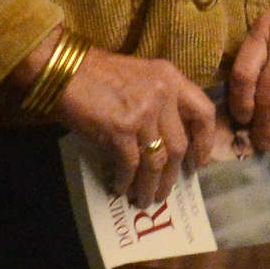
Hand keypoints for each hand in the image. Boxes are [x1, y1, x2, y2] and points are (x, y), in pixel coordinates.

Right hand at [45, 42, 218, 206]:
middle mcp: (163, 95)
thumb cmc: (98, 74)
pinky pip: (131, 163)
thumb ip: (159, 100)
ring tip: (146, 199)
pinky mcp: (120, 129)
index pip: (203, 112)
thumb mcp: (141, 76)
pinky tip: (122, 188)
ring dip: (151, 184)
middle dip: (173, 174)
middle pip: (179, 144)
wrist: (63, 69)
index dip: (206, 141)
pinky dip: (127, 180)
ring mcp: (143, 112)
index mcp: (171, 78)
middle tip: (166, 191)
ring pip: (157, 159)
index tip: (200, 162)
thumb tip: (164, 139)